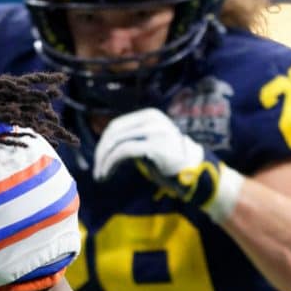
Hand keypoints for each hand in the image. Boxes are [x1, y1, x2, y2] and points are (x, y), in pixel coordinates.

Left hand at [92, 108, 242, 221]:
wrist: (194, 171)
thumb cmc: (169, 161)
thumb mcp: (149, 142)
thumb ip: (132, 138)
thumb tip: (104, 145)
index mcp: (149, 115)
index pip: (116, 125)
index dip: (102, 143)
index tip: (98, 160)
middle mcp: (151, 119)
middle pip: (114, 133)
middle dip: (100, 152)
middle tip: (96, 170)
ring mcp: (154, 131)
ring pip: (116, 142)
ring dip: (103, 160)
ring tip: (100, 175)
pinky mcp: (154, 145)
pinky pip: (123, 152)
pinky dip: (110, 163)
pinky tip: (106, 174)